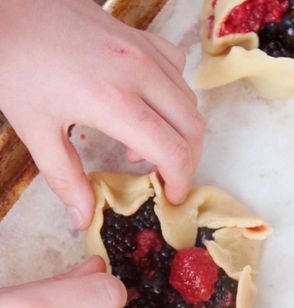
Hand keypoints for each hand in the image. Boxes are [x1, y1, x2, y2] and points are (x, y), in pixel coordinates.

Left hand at [0, 0, 203, 227]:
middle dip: (187, 161)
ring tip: (144, 146)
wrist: (7, 8)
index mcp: (113, 101)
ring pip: (188, 99)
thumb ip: (65, 179)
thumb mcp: (35, 129)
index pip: (173, 151)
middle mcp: (138, 72)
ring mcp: (142, 49)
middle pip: (192, 127)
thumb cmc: (15, 63)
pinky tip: (147, 105)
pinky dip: (173, 96)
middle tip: (165, 179)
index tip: (170, 196)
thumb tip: (83, 218)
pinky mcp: (139, 36)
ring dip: (179, 131)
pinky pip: (177, 69)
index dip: (179, 181)